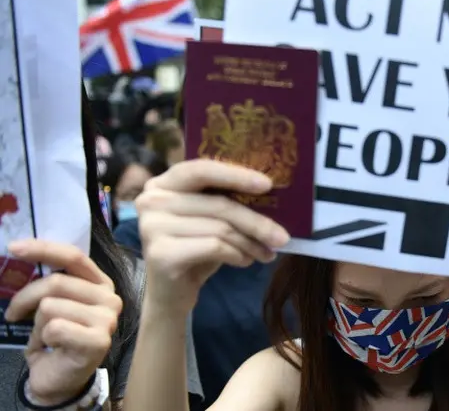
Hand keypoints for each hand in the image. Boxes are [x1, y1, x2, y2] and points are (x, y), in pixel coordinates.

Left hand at [4, 240, 121, 404]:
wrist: (61, 379)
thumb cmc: (57, 338)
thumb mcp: (55, 303)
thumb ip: (53, 282)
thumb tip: (22, 252)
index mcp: (100, 284)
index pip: (73, 257)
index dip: (43, 249)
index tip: (13, 248)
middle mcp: (110, 298)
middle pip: (56, 282)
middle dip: (25, 298)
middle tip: (14, 314)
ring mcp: (107, 319)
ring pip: (51, 306)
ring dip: (38, 325)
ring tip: (47, 337)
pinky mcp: (98, 341)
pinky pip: (55, 328)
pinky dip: (44, 340)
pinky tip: (54, 347)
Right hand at [136, 159, 289, 314]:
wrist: (170, 293)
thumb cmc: (195, 249)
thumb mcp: (210, 220)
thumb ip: (227, 201)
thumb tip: (271, 194)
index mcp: (164, 183)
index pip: (202, 169)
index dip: (236, 175)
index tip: (268, 184)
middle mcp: (151, 200)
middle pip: (218, 204)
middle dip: (256, 221)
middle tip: (283, 237)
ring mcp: (152, 226)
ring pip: (220, 228)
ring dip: (251, 243)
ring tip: (266, 253)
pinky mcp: (161, 253)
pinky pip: (214, 247)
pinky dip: (237, 255)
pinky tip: (245, 261)